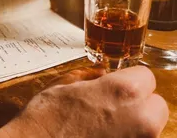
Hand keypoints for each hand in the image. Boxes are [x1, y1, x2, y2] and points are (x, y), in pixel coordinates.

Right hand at [0, 66, 168, 137]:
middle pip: (158, 104)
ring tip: (109, 123)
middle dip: (140, 102)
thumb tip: (104, 74)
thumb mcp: (66, 83)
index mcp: (123, 91)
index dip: (130, 78)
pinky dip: (129, 137)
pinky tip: (106, 136)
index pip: (147, 75)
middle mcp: (140, 119)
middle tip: (115, 105)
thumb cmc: (48, 115)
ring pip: (152, 127)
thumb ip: (91, 75)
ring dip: (137, 122)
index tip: (119, 84)